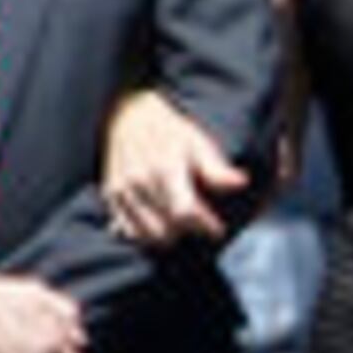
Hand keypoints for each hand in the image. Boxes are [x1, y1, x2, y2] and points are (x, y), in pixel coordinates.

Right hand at [100, 89, 245, 247]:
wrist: (129, 115)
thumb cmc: (170, 131)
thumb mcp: (198, 143)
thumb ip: (216, 168)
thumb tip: (241, 182)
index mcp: (165, 168)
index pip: (185, 212)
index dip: (204, 226)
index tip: (218, 229)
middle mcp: (140, 181)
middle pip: (167, 228)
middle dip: (189, 232)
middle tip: (201, 224)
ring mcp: (122, 190)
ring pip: (147, 235)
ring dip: (168, 237)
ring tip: (182, 226)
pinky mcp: (110, 196)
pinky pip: (127, 231)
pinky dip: (145, 235)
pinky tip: (160, 225)